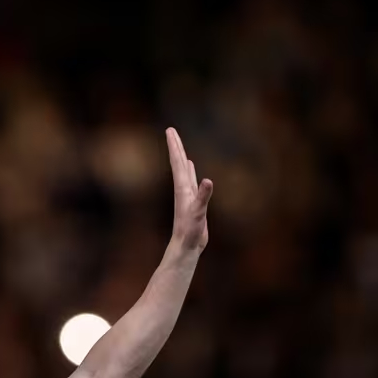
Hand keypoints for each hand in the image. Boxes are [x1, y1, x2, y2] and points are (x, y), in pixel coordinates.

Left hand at [166, 127, 212, 252]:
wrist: (185, 247)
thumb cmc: (190, 233)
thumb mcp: (198, 214)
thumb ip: (203, 197)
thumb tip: (208, 180)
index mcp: (182, 189)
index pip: (178, 163)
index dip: (175, 146)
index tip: (169, 130)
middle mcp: (183, 189)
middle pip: (179, 163)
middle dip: (176, 146)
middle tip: (170, 130)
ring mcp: (187, 195)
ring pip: (184, 171)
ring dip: (182, 157)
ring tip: (179, 146)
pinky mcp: (193, 202)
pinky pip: (192, 181)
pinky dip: (191, 171)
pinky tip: (192, 167)